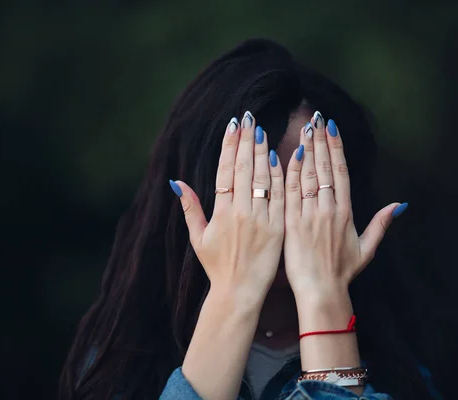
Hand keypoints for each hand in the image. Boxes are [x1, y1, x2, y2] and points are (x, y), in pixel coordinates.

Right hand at [170, 111, 284, 305]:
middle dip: (246, 141)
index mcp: (221, 212)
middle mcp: (241, 211)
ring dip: (262, 152)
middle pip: (243, 168)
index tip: (232, 126)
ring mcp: (261, 218)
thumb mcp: (198, 238)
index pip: (224, 170)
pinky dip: (280, 176)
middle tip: (249, 118)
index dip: (228, 146)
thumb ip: (190, 208)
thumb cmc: (217, 266)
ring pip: (262, 178)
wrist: (240, 292)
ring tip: (262, 130)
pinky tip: (279, 157)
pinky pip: (280, 196)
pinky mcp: (278, 227)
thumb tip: (176, 182)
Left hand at [283, 112, 404, 298]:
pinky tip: (289, 154)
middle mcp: (329, 208)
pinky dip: (290, 172)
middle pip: (324, 168)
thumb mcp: (367, 248)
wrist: (321, 290)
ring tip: (303, 128)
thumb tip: (400, 204)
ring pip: (308, 175)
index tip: (332, 128)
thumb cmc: (343, 271)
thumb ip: (381, 224)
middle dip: (320, 141)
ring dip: (306, 149)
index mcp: (346, 211)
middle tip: (316, 118)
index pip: (342, 171)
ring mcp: (309, 214)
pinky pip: (290, 192)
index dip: (336, 148)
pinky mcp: (291, 222)